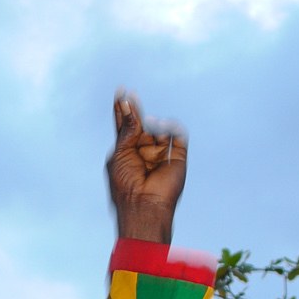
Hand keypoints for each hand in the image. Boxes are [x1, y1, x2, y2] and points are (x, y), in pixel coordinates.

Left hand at [108, 90, 186, 244]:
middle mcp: (144, 153)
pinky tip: (161, 125)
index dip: (123, 109)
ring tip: (147, 122)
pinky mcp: (177, 158)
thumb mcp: (121, 152)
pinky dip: (171, 128)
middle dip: (135, 111)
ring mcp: (161, 155)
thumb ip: (128, 129)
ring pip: (159, 130)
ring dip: (152, 123)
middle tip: (130, 95)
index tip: (120, 92)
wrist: (144, 206)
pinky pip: (177, 137)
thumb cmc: (126, 184)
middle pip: (141, 125)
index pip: (125, 126)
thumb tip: (129, 107)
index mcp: (127, 153)